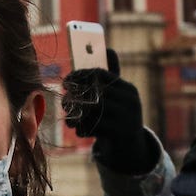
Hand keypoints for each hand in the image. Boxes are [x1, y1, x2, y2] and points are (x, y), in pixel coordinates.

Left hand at [63, 48, 157, 176]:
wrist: (131, 147)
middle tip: (64, 102)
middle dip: (76, 96)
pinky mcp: (121, 135)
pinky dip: (83, 129)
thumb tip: (108, 48)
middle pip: (95, 92)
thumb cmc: (118, 114)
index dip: (80, 75)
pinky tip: (78, 130)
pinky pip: (95, 128)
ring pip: (94, 111)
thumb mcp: (117, 95)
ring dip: (77, 115)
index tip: (66, 81)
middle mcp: (131, 102)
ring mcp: (128, 119)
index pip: (100, 74)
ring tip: (68, 118)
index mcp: (128, 89)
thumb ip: (110, 75)